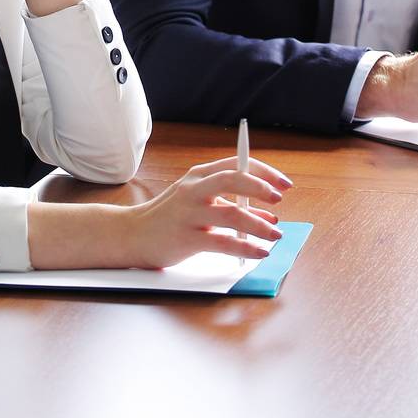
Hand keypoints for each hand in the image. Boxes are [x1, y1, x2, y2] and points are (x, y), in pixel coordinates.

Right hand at [119, 155, 291, 268]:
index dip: (264, 173)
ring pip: (232, 212)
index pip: (237, 164)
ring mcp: (189, 212)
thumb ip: (229, 203)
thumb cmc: (169, 217)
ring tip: (275, 234)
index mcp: (199, 175)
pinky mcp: (187, 238)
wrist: (133, 234)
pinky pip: (223, 242)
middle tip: (280, 199)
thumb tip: (267, 215)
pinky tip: (260, 252)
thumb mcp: (197, 201)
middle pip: (233, 178)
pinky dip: (246, 247)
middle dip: (261, 187)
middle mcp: (194, 189)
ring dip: (259, 224)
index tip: (284, 184)